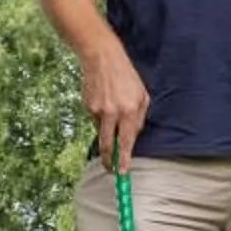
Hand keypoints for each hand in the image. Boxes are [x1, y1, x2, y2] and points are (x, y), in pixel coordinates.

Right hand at [79, 41, 150, 168]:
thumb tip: (133, 137)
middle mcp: (113, 113)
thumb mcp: (143, 95)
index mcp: (130, 110)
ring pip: (102, 131)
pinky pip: (96, 119)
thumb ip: (140, 118)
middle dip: (109, 161)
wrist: (102, 57)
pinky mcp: (87, 106)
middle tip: (110, 170)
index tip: (123, 173)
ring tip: (112, 111)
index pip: (126, 142)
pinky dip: (101, 116)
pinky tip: (104, 100)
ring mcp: (98, 110)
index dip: (124, 160)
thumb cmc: (127, 75)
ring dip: (107, 130)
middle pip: (108, 146)